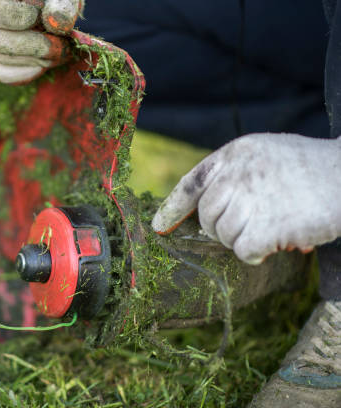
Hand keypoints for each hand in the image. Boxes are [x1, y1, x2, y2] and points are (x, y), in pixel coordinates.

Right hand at [0, 0, 82, 83]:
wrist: (41, 7)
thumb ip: (61, 5)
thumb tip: (57, 21)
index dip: (14, 16)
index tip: (37, 16)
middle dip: (30, 45)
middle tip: (59, 46)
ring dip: (33, 59)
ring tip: (57, 53)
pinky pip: (1, 72)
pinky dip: (25, 72)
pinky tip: (42, 64)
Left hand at [151, 133, 340, 264]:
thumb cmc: (308, 168)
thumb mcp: (265, 154)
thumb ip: (235, 174)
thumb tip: (204, 211)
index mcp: (235, 153)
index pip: (191, 183)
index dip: (173, 207)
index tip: (159, 225)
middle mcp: (238, 173)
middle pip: (206, 215)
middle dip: (220, 227)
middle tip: (248, 226)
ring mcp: (252, 199)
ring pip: (223, 234)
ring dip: (242, 239)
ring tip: (269, 228)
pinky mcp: (269, 226)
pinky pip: (243, 250)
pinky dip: (255, 253)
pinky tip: (274, 244)